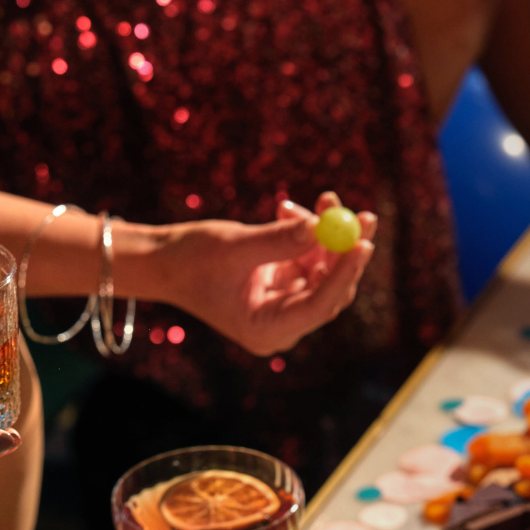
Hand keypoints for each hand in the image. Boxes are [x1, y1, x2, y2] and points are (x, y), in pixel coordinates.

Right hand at [154, 193, 375, 357]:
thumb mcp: (233, 248)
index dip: (343, 274)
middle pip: (331, 291)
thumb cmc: (189, 260)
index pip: (318, 306)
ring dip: (326, 234)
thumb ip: (277, 240)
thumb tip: (319, 228)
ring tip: (325, 199)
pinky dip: (307, 234)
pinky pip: (308, 260)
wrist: (163, 262)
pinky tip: (290, 209)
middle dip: (347, 251)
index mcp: (267, 330)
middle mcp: (281, 325)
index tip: (362, 243)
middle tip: (365, 216)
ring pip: (323, 271)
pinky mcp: (281, 287)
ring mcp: (283, 306)